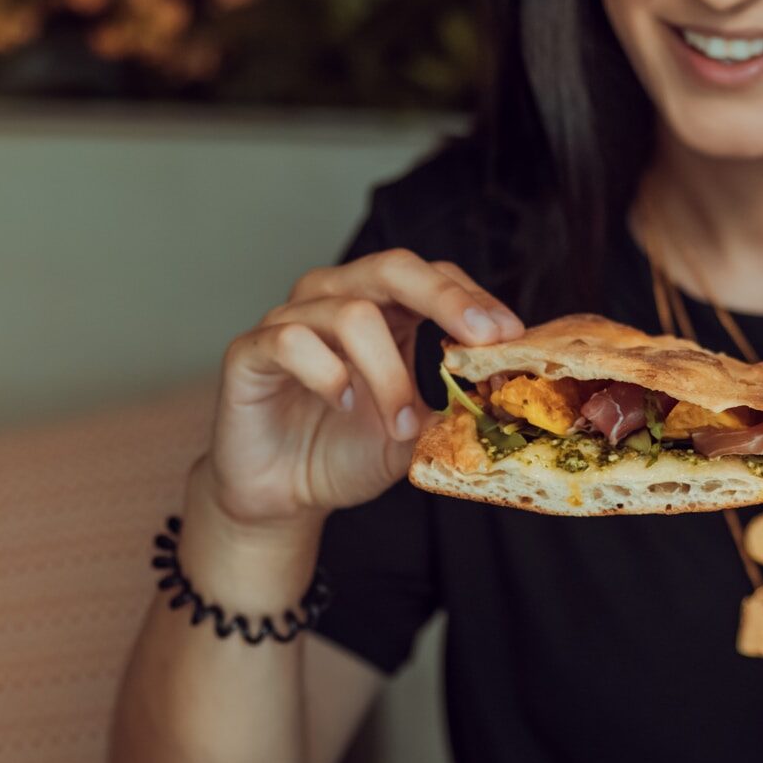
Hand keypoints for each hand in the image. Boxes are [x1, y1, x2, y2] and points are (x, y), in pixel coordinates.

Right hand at [206, 249, 523, 525]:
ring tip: (400, 424)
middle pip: (394, 268)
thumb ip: (449, 406)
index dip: (473, 298)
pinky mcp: (250, 350)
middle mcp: (334, 299)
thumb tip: (501, 392)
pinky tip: (342, 403)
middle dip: (446, 300)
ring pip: (352, 313)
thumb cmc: (346, 451)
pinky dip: (329, 374)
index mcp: (382, 309)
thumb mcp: (414, 431)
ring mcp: (289, 320)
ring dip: (389, 375)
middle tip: (482, 340)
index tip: (511, 335)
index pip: (433, 277)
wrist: (283, 493)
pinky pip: (293, 341)